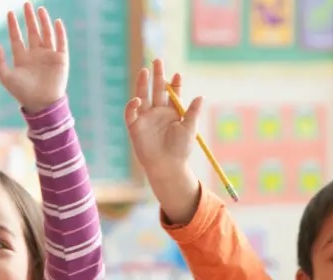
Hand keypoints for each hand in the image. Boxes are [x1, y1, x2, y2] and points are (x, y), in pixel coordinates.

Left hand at [0, 2, 68, 113]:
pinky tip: (56, 22)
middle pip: (32, 32)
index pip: (17, 37)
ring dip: (43, 21)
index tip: (10, 13)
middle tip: (26, 4)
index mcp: (22, 58)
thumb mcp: (5, 78)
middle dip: (29, 18)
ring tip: (40, 9)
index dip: (13, 25)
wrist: (42, 104)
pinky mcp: (60, 59)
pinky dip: (60, 32)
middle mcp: (35, 55)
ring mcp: (48, 56)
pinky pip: (61, 42)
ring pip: (46, 34)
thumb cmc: (22, 93)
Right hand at [124, 59, 201, 222]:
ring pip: (142, 96)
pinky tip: (138, 99)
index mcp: (172, 111)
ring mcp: (145, 118)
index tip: (178, 75)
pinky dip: (132, 105)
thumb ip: (192, 112)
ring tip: (144, 70)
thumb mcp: (189, 129)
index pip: (172, 93)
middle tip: (157, 60)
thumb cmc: (180, 150)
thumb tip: (201, 97)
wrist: (167, 167)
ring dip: (142, 83)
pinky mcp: (134, 126)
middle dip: (157, 75)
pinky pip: (131, 113)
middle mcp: (158, 112)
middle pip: (156, 89)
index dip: (175, 83)